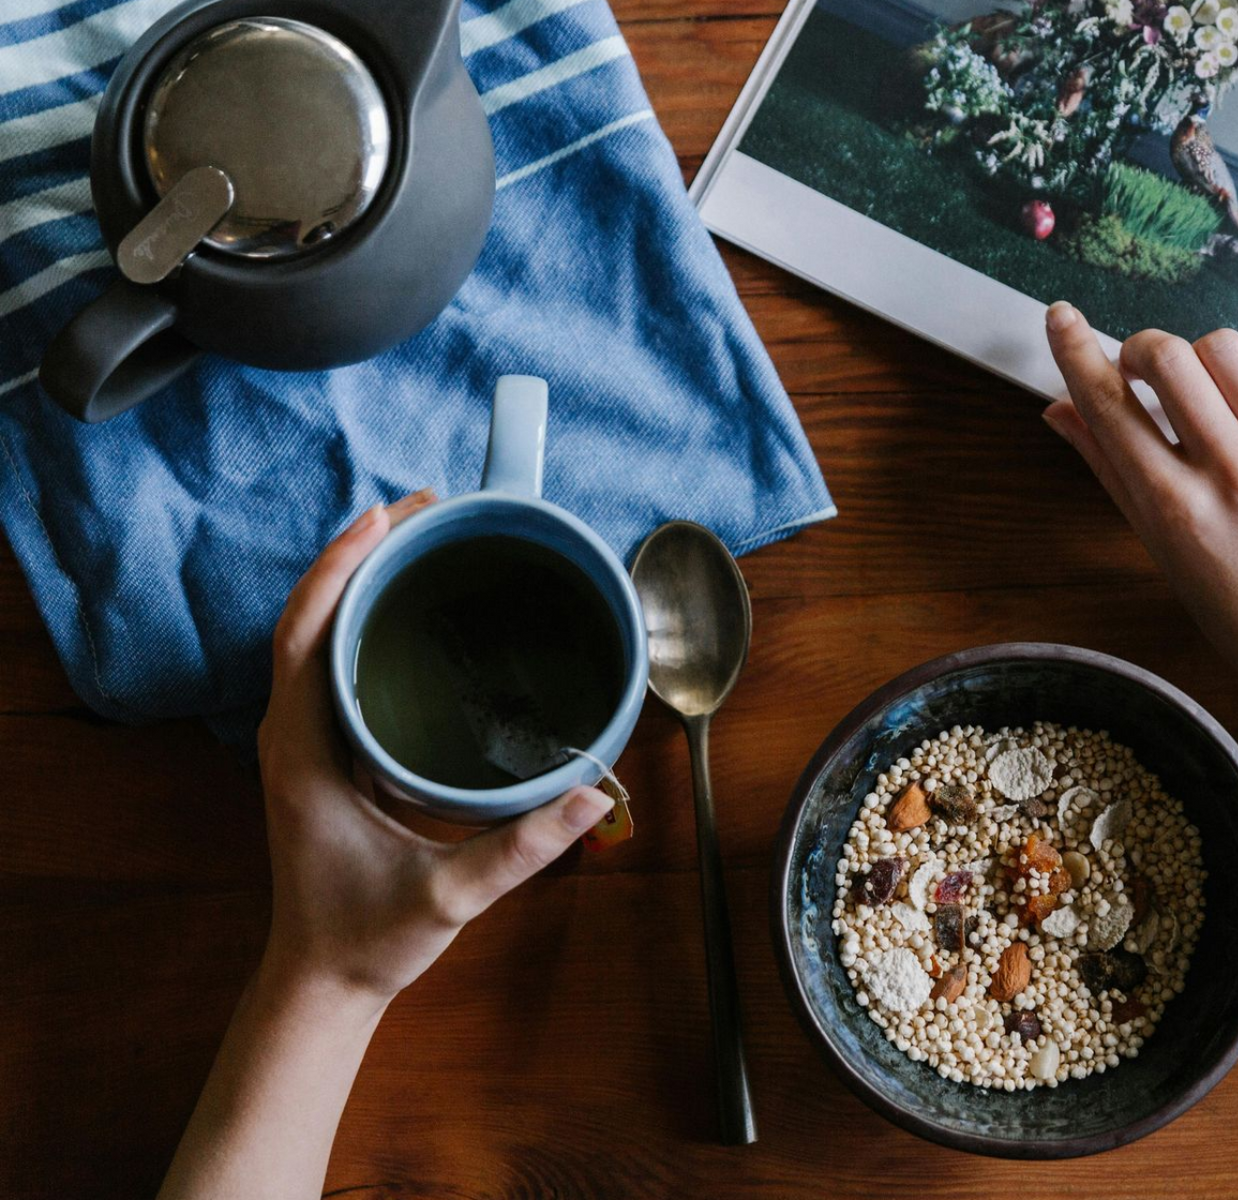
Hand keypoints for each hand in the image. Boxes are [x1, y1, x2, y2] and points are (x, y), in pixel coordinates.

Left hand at [254, 490, 612, 1005]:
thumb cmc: (369, 938)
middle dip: (361, 553)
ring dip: (361, 580)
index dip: (340, 567)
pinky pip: (334, 664)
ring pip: (317, 635)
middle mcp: (294, 735)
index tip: (387, 516)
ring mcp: (305, 742)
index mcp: (304, 753)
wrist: (323, 981)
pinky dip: (365, 620)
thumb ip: (521, 847)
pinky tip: (412, 608)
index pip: (305, 635)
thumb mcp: (449, 895)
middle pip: (310, 617)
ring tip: (423, 537)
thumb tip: (594, 795)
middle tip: (428, 508)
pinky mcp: (324, 753)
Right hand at [1042, 303, 1237, 787]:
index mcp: (1175, 510)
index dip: (1075, 350)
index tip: (1061, 318)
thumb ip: (1111, 473)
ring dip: (1203, 361)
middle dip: (1142, 351)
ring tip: (1211, 398)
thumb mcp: (1164, 554)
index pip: (1107, 403)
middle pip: (1166, 355)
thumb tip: (1060, 409)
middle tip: (1144, 373)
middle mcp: (1231, 473)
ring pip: (1225, 347)